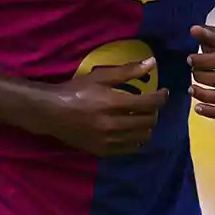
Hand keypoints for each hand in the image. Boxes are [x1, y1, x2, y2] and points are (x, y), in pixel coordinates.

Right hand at [43, 58, 168, 155]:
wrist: (51, 113)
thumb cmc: (76, 91)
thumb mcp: (101, 76)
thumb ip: (128, 71)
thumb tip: (152, 62)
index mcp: (113, 104)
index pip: (149, 103)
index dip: (162, 97)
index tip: (164, 92)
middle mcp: (113, 125)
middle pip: (149, 121)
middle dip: (154, 111)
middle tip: (150, 104)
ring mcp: (108, 140)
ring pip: (142, 137)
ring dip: (147, 126)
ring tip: (142, 117)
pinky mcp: (103, 151)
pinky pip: (130, 149)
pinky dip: (136, 139)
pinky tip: (132, 131)